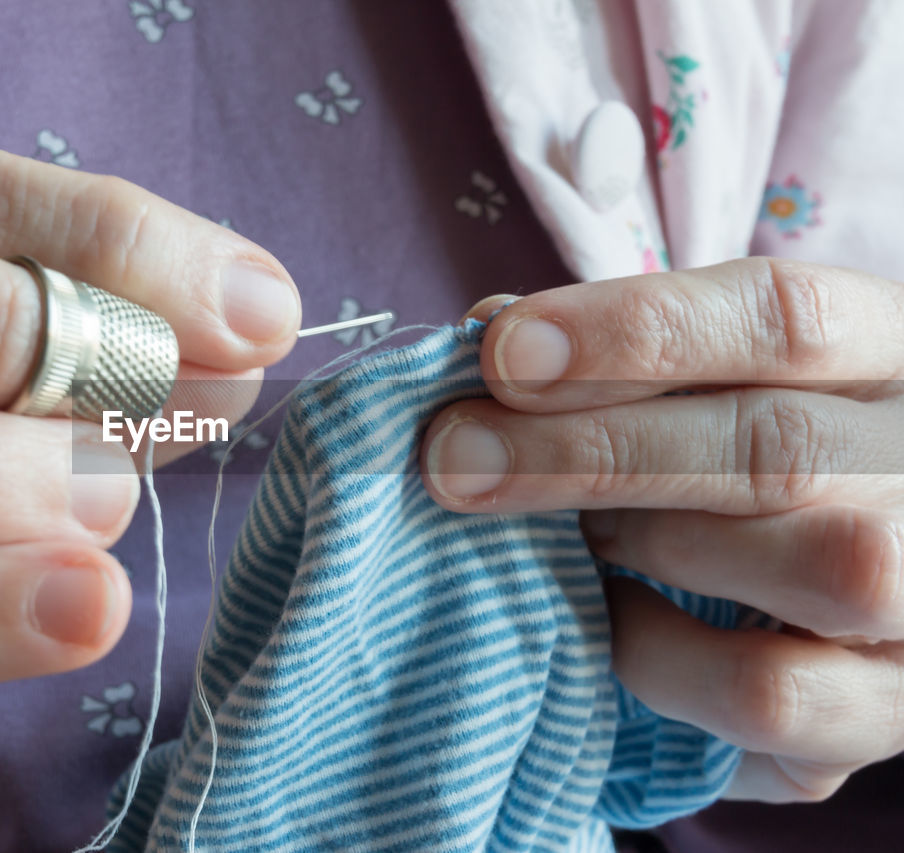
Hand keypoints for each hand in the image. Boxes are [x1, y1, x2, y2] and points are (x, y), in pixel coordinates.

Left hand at [422, 258, 903, 802]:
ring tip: (570, 538)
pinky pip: (773, 698)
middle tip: (453, 456)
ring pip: (810, 567)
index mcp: (890, 353)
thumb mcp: (709, 379)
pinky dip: (662, 661)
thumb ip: (618, 358)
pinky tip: (608, 623)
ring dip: (644, 544)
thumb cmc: (748, 452)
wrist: (859, 577)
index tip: (502, 352)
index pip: (786, 315)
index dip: (634, 329)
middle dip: (588, 450)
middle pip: (774, 446)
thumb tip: (489, 334)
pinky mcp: (885, 708)